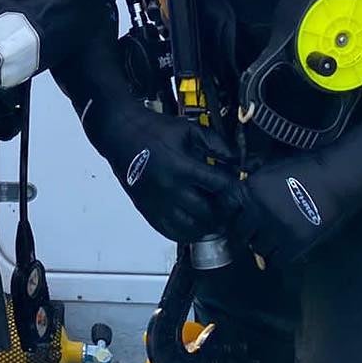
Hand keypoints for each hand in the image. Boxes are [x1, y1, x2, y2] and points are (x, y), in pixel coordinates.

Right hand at [83, 96, 236, 243]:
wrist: (120, 134)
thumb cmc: (154, 130)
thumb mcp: (188, 129)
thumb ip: (215, 143)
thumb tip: (236, 159)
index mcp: (183, 167)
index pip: (218, 186)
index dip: (235, 190)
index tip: (241, 190)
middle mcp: (171, 189)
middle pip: (207, 212)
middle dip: (223, 211)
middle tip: (230, 208)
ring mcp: (158, 203)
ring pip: (189, 228)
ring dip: (206, 227)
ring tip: (215, 221)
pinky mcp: (147, 209)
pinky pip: (169, 231)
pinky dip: (185, 234)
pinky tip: (194, 228)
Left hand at [227, 128, 361, 263]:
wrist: (335, 177)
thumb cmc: (305, 168)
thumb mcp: (270, 168)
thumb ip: (252, 183)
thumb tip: (238, 195)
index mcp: (251, 189)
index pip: (225, 207)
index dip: (228, 213)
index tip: (234, 217)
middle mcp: (259, 210)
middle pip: (240, 232)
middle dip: (246, 232)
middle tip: (256, 231)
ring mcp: (277, 229)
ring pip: (257, 249)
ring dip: (262, 245)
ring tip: (273, 239)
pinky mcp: (295, 243)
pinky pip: (277, 261)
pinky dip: (278, 258)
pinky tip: (283, 250)